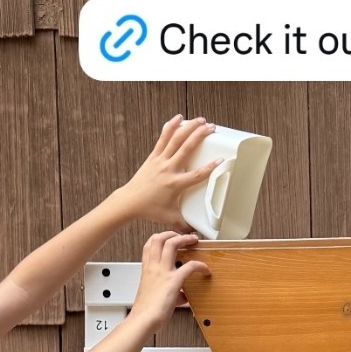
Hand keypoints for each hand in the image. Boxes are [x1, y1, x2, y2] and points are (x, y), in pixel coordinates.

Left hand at [119, 115, 223, 229]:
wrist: (129, 201)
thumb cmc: (149, 209)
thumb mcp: (170, 218)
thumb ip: (184, 225)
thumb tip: (195, 233)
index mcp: (176, 184)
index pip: (197, 174)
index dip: (210, 167)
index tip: (221, 159)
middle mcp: (169, 169)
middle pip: (187, 148)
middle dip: (200, 135)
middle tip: (212, 128)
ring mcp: (160, 160)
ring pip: (176, 139)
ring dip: (189, 127)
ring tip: (200, 120)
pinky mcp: (153, 156)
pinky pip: (163, 138)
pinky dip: (171, 126)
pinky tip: (179, 118)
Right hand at [129, 230, 210, 333]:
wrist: (144, 320)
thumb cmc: (146, 312)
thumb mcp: (154, 296)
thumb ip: (167, 291)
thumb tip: (180, 296)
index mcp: (146, 270)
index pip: (149, 245)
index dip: (160, 237)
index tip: (168, 238)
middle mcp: (153, 267)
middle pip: (159, 238)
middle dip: (173, 233)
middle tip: (183, 236)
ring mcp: (163, 272)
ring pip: (172, 244)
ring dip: (185, 239)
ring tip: (193, 241)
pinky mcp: (174, 281)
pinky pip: (190, 266)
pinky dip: (200, 266)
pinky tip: (205, 270)